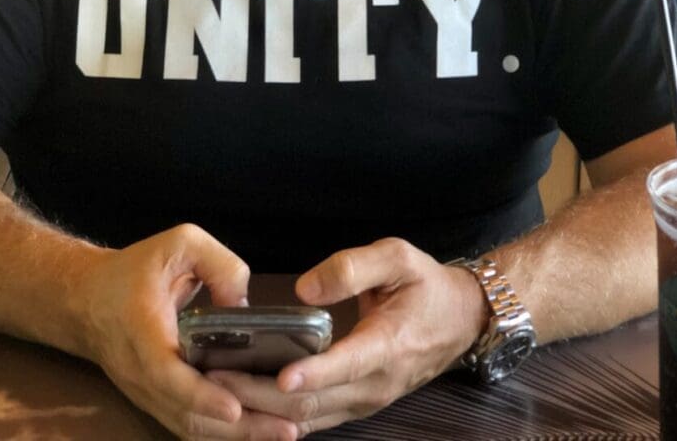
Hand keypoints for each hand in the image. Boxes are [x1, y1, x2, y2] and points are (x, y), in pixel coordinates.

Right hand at [77, 223, 297, 439]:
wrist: (86, 299)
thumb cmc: (134, 270)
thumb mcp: (179, 244)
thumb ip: (218, 264)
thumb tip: (244, 304)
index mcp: (142, 330)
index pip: (167, 374)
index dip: (201, 395)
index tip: (234, 407)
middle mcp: (140, 372)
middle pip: (187, 414)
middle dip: (238, 427)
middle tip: (287, 427)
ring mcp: (145, 393)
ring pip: (189, 427)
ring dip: (236, 437)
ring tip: (281, 432)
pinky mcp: (154, 400)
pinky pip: (187, 424)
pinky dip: (221, 434)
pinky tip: (255, 430)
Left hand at [208, 238, 486, 435]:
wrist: (460, 319)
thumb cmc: (425, 284)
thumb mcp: (397, 257)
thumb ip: (352, 267)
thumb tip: (306, 288)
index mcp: (388, 343)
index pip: (346, 364)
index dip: (312, 373)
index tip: (280, 374)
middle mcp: (375, 383)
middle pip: (315, 401)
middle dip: (262, 395)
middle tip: (216, 378)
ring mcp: (366, 400)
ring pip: (310, 418)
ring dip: (264, 411)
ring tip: (219, 391)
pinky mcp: (356, 405)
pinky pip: (315, 420)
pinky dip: (279, 416)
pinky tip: (246, 402)